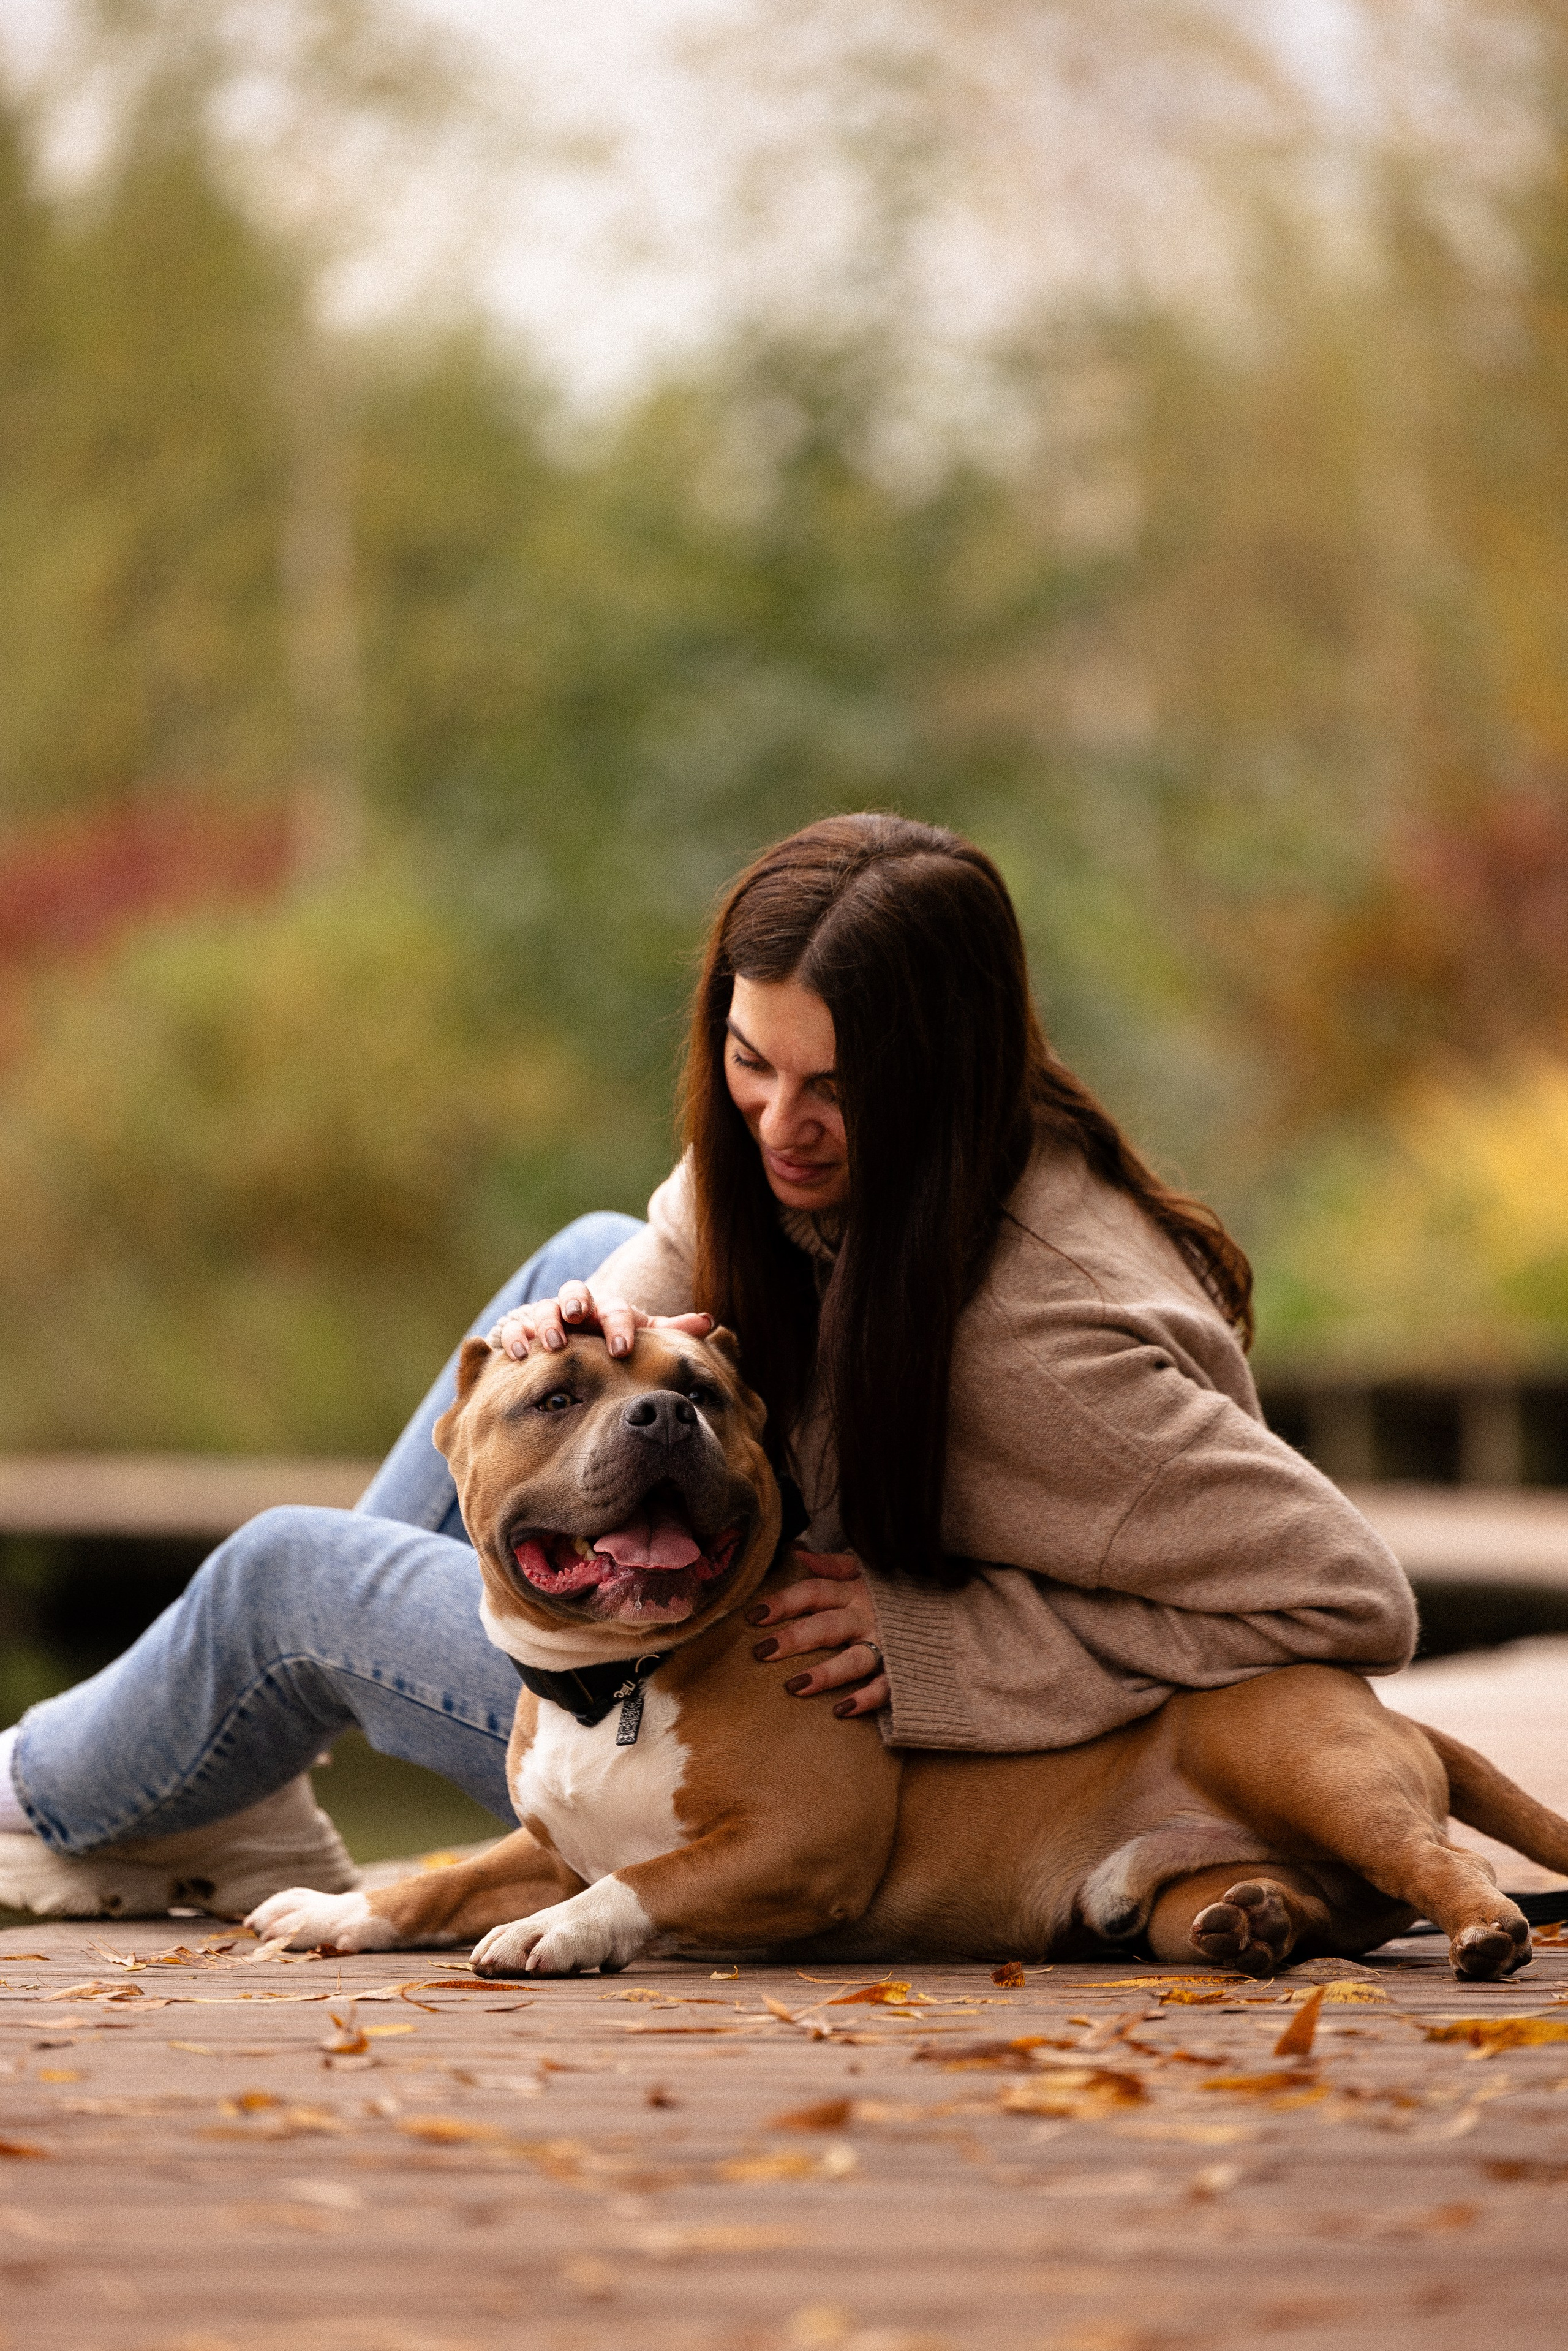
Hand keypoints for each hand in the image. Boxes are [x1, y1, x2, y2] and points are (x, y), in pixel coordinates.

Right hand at [489, 1281, 712, 1361]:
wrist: (573, 1344)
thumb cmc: (612, 1342)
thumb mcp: (641, 1335)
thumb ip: (671, 1329)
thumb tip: (710, 1321)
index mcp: (608, 1309)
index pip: (616, 1308)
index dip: (619, 1326)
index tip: (622, 1349)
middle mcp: (578, 1308)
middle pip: (576, 1293)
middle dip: (576, 1303)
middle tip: (577, 1318)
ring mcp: (548, 1316)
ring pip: (543, 1308)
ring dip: (545, 1322)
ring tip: (549, 1343)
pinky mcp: (522, 1329)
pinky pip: (514, 1328)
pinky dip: (515, 1338)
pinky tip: (518, 1355)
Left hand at [746, 1550, 888, 1718]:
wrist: (950, 1611)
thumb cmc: (898, 1593)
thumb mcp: (868, 1570)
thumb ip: (834, 1564)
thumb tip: (798, 1553)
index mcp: (854, 1591)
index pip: (814, 1592)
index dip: (784, 1602)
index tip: (753, 1615)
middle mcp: (867, 1617)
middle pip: (827, 1626)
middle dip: (794, 1638)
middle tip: (761, 1652)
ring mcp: (886, 1645)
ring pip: (853, 1660)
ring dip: (825, 1673)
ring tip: (794, 1687)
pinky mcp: (903, 1670)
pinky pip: (885, 1687)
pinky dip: (867, 1699)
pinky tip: (841, 1710)